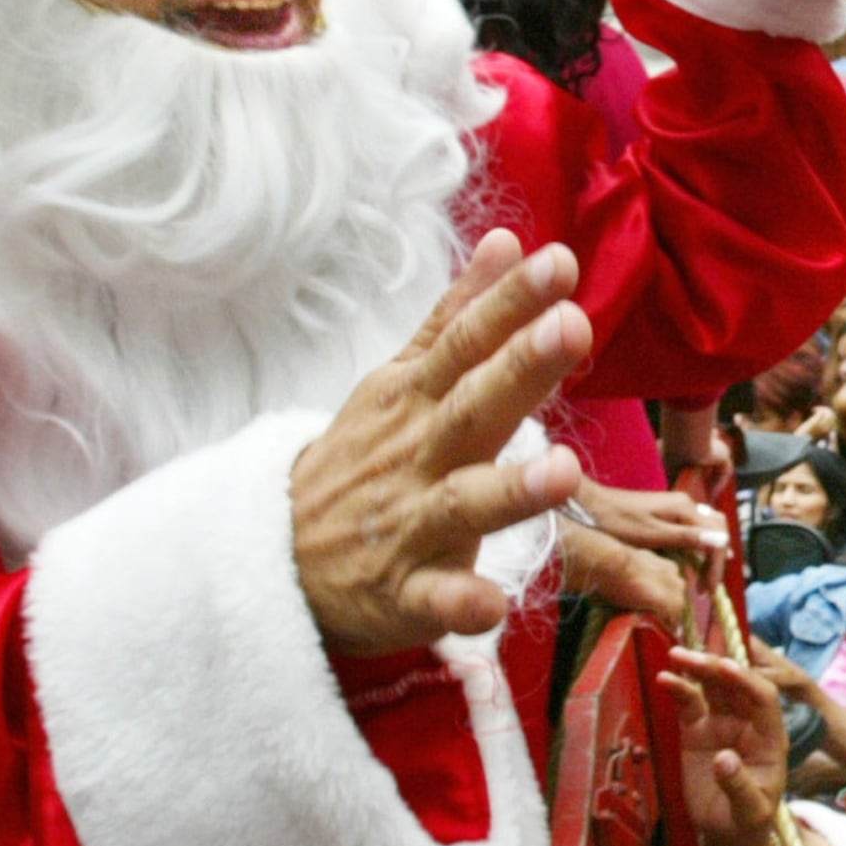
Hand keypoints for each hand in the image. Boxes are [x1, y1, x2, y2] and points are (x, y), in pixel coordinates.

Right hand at [288, 230, 588, 654]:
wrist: (273, 556)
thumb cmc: (362, 461)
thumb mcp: (397, 381)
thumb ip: (455, 317)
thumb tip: (508, 241)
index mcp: (417, 399)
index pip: (465, 341)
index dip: (510, 302)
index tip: (558, 260)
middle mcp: (417, 454)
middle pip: (471, 406)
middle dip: (520, 368)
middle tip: (573, 326)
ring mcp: (409, 524)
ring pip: (463, 504)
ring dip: (511, 489)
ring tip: (563, 469)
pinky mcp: (403, 593)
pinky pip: (435, 600)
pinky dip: (461, 602)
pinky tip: (491, 604)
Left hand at [559, 479, 721, 617]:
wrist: (590, 505)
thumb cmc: (617, 522)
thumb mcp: (651, 535)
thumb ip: (686, 537)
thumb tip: (721, 542)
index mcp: (684, 508)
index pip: (717, 536)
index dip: (717, 565)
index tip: (709, 589)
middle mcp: (686, 505)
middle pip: (718, 530)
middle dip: (717, 560)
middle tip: (707, 587)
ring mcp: (677, 508)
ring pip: (707, 530)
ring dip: (709, 555)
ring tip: (702, 580)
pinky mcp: (668, 513)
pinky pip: (694, 531)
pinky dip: (698, 549)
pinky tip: (692, 565)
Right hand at [655, 646, 787, 845]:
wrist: (729, 833)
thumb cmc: (749, 821)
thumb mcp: (751, 810)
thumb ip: (739, 785)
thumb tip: (722, 759)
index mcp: (770, 736)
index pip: (764, 698)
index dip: (747, 680)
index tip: (726, 668)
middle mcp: (748, 723)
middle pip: (735, 685)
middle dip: (716, 667)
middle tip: (692, 656)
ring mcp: (722, 724)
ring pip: (712, 687)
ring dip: (696, 668)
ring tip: (675, 655)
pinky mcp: (697, 731)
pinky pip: (689, 704)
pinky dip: (679, 689)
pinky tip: (665, 678)